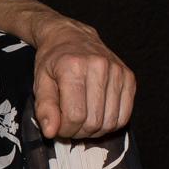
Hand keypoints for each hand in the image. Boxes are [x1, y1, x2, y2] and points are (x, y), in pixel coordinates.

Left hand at [32, 17, 134, 139]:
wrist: (71, 36)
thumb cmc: (53, 61)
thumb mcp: (40, 82)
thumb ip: (44, 108)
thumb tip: (51, 132)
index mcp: (73, 68)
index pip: (75, 115)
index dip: (65, 129)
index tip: (58, 127)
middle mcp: (99, 67)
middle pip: (94, 121)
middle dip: (78, 132)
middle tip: (69, 125)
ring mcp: (117, 71)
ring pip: (110, 122)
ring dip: (94, 131)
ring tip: (82, 120)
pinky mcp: (129, 77)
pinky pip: (124, 115)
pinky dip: (110, 124)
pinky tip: (97, 116)